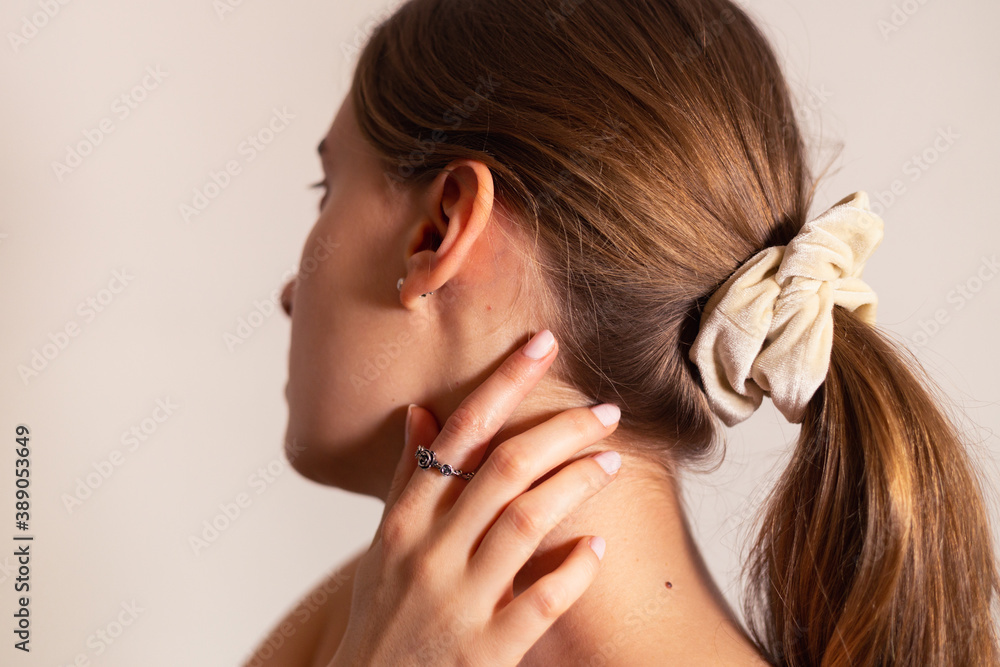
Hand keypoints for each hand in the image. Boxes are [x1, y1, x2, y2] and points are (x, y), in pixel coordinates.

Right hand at [329, 329, 621, 666]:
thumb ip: (407, 479)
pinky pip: (542, 599)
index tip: (543, 344)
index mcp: (404, 521)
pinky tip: (597, 545)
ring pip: (527, 520)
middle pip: (505, 468)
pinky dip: (575, 568)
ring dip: (576, 483)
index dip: (505, 383)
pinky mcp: (486, 650)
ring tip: (610, 461)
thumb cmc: (384, 615)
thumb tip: (420, 412)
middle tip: (607, 410)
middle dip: (562, 429)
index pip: (459, 434)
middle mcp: (429, 552)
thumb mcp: (384, 544)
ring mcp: (458, 602)